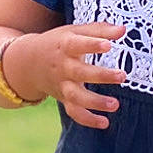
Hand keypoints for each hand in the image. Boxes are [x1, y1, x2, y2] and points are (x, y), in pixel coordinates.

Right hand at [4, 22, 127, 130]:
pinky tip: (105, 123)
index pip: (78, 44)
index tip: (109, 45)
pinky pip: (74, 112)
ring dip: (95, 102)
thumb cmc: (59, 43)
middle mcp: (63, 67)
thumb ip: (99, 30)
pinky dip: (88, 119)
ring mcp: (62, 85)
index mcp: (65, 46)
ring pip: (76, 97)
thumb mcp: (75, 31)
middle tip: (122, 76)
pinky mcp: (64, 99)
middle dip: (101, 75)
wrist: (28, 63)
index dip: (93, 45)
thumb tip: (123, 30)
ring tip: (115, 104)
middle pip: (80, 72)